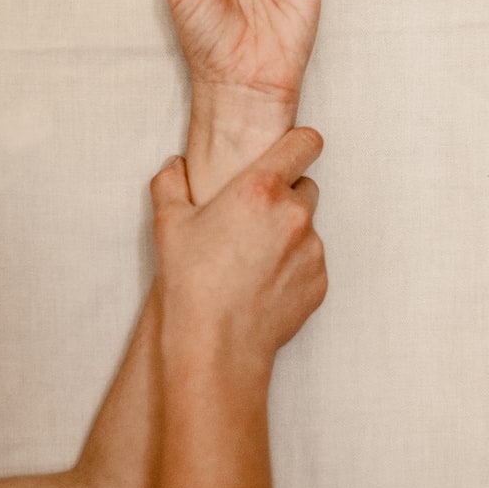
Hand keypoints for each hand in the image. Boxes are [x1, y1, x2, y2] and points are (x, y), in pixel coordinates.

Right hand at [150, 127, 326, 378]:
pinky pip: (311, 261)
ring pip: (307, 227)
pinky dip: (293, 266)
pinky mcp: (319, 281)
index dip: (299, 142)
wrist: (216, 344)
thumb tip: (176, 166)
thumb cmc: (191, 282)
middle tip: (253, 218)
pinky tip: (263, 282)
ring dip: (288, 233)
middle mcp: (294, 214)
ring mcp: (311, 249)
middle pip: (306, 185)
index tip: (291, 150)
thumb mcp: (169, 224)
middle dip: (285, 195)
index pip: (304, 143)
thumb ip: (171, 183)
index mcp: (260, 188)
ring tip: (252, 258)